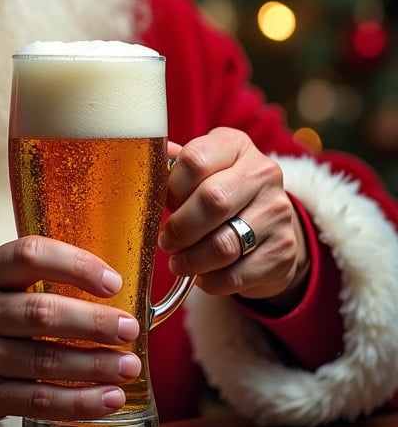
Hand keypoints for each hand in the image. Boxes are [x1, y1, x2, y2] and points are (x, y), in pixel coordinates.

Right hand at [0, 236, 141, 426]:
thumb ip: (38, 275)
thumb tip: (115, 285)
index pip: (31, 255)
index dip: (76, 266)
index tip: (114, 283)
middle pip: (41, 313)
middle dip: (93, 323)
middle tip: (130, 329)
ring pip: (44, 360)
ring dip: (95, 365)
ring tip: (130, 366)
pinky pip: (38, 400)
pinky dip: (79, 402)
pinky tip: (110, 398)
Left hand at [158, 127, 309, 308]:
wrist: (268, 226)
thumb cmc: (220, 192)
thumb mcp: (201, 171)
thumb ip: (174, 167)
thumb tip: (143, 159)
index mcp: (236, 146)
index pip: (195, 160)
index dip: (171, 187)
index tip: (164, 202)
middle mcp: (263, 173)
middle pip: (213, 202)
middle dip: (180, 228)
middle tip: (166, 241)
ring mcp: (278, 212)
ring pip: (224, 245)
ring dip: (191, 260)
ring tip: (178, 261)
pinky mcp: (283, 251)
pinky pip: (236, 275)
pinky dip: (210, 281)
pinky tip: (202, 275)